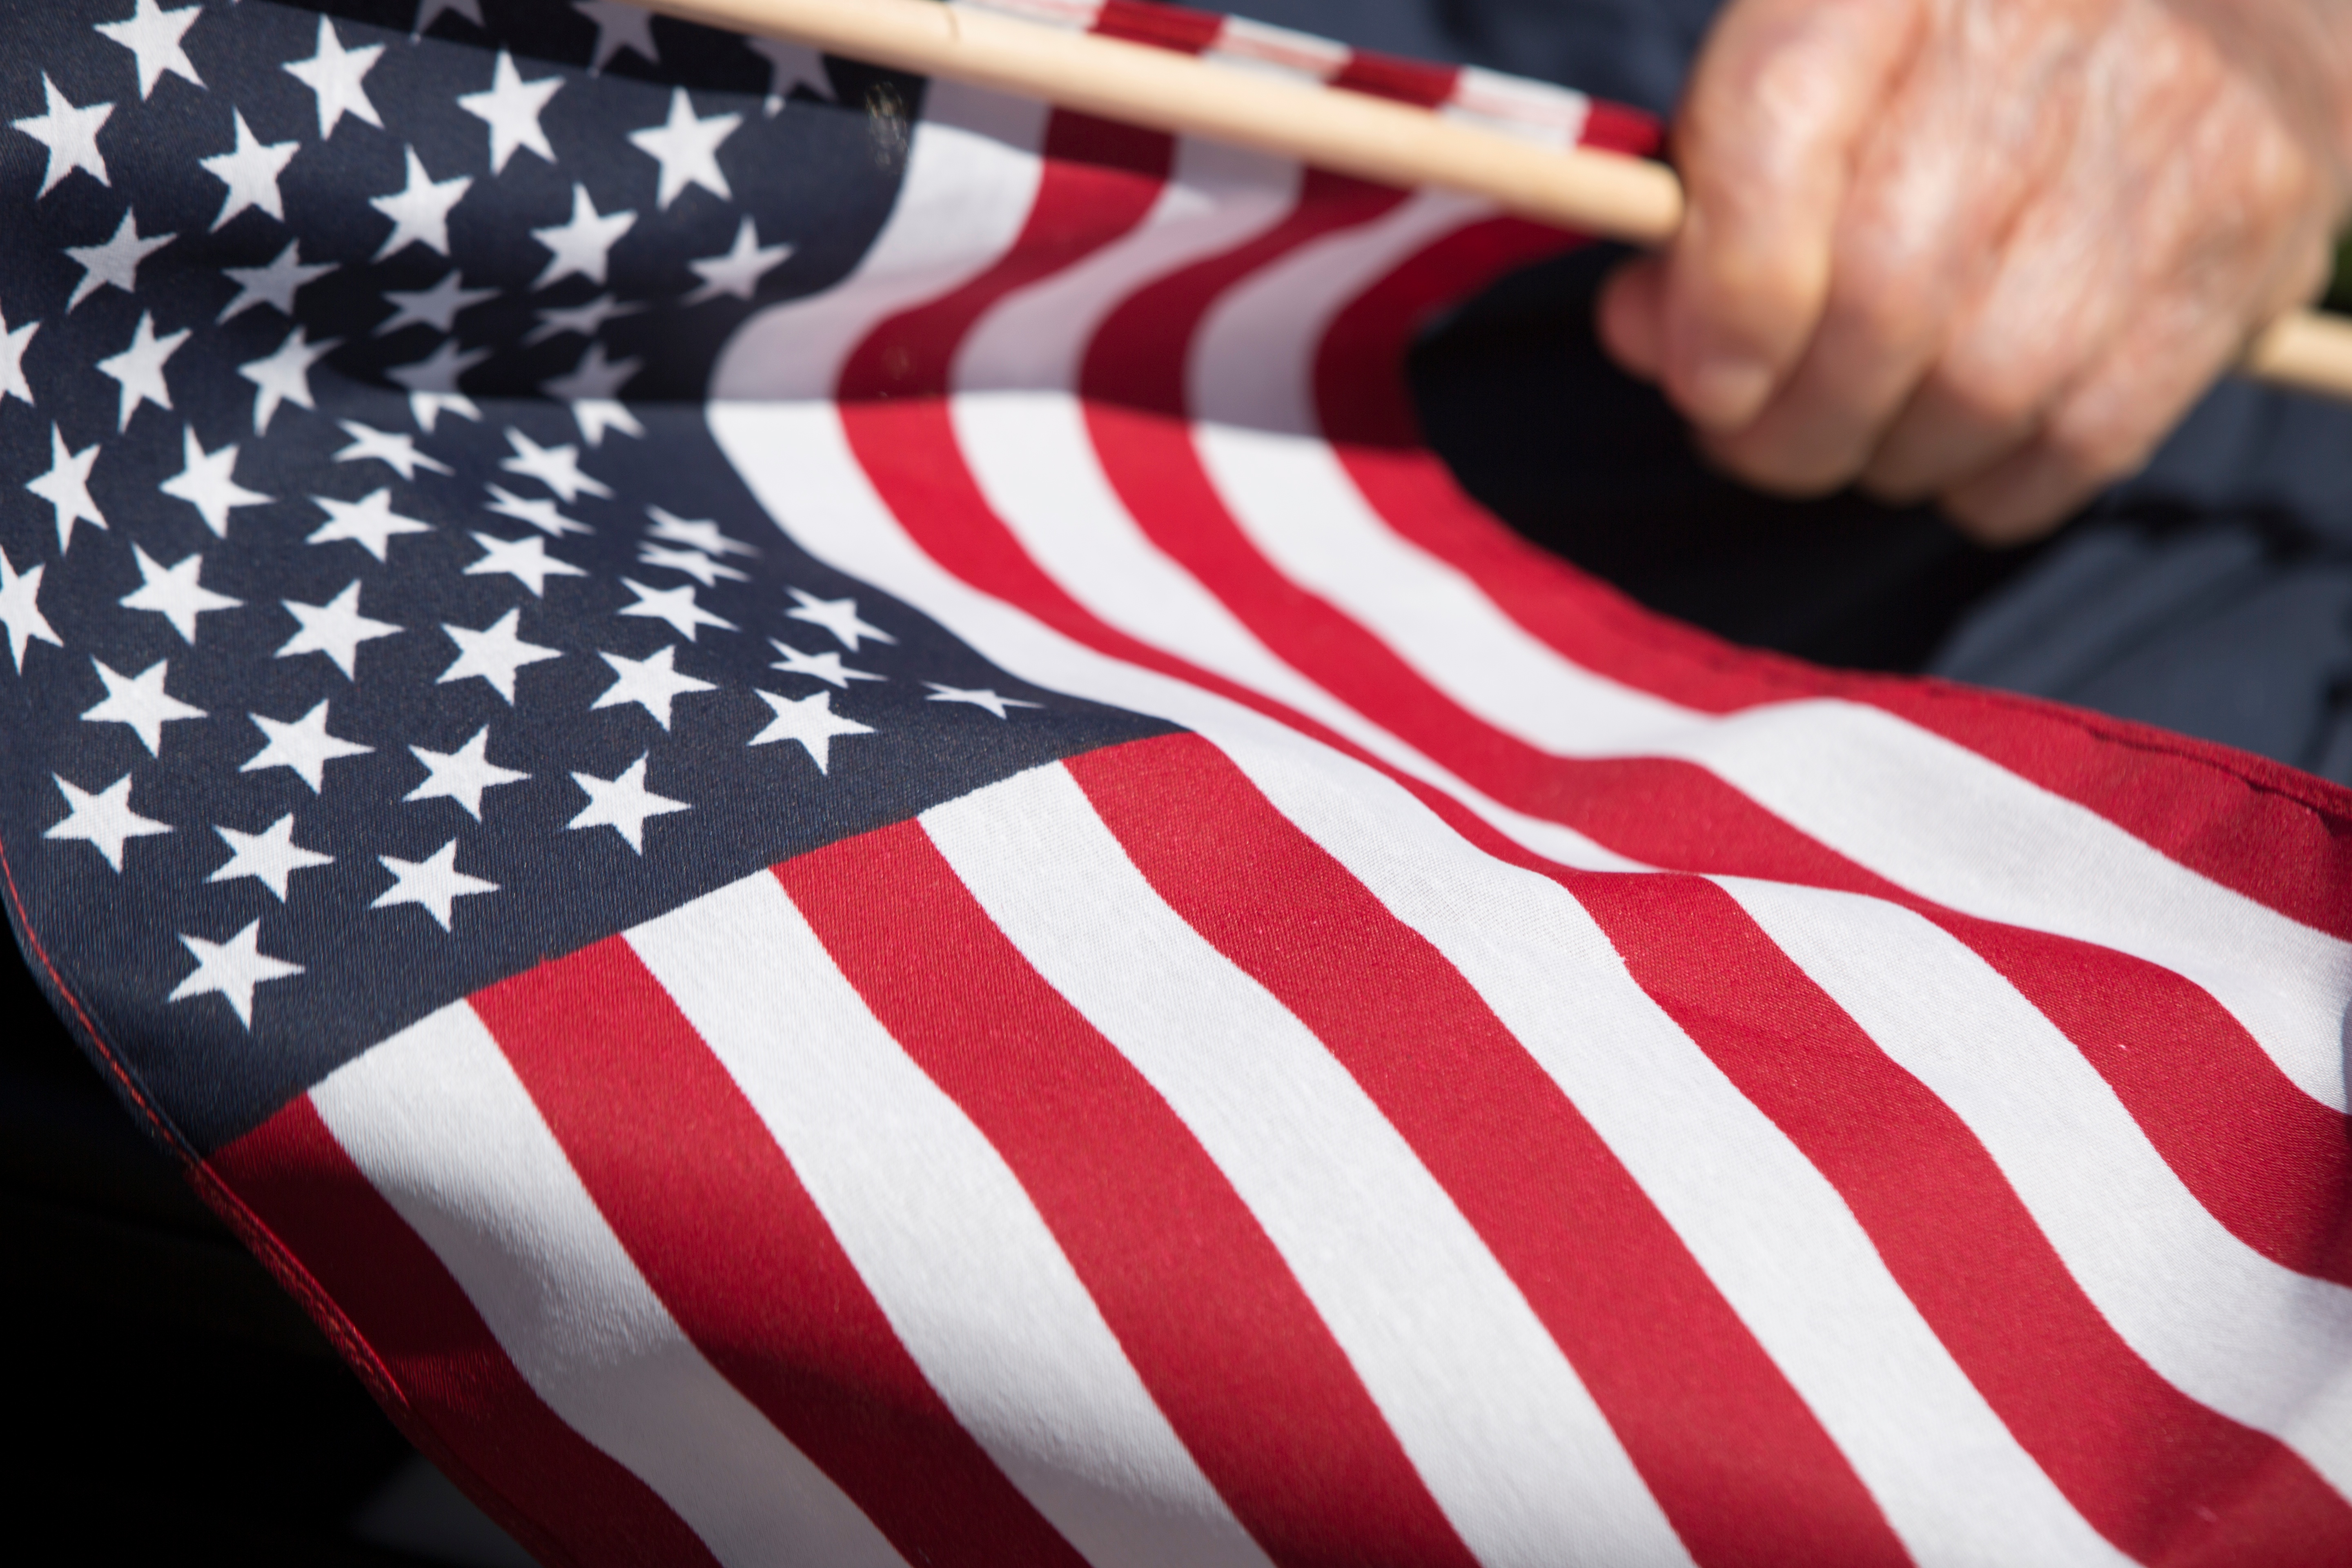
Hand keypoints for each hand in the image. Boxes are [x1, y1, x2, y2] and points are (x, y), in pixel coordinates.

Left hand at [1597, 0, 2351, 542]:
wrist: (2211, 1)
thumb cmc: (1953, 54)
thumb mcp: (1806, 75)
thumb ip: (1706, 200)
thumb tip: (1643, 334)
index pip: (1772, 148)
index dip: (1721, 305)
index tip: (1700, 381)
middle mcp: (2034, 42)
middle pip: (1878, 300)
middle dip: (1786, 423)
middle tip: (1754, 438)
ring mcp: (2157, 144)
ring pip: (1978, 391)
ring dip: (1885, 455)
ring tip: (1860, 430)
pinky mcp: (2241, 242)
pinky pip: (2081, 439)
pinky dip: (1990, 482)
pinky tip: (1959, 443)